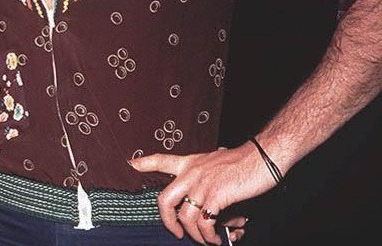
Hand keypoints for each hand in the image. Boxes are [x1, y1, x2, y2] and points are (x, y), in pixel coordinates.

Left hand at [129, 145, 272, 244]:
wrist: (262, 157)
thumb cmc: (243, 161)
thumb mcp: (218, 165)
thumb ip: (207, 182)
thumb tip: (208, 208)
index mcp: (192, 163)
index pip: (162, 160)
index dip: (144, 163)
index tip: (131, 163)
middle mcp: (192, 172)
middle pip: (164, 199)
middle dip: (167, 222)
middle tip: (177, 233)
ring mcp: (201, 184)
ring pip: (186, 218)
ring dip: (196, 236)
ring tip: (208, 241)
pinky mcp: (214, 195)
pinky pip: (203, 224)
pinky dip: (208, 237)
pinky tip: (217, 238)